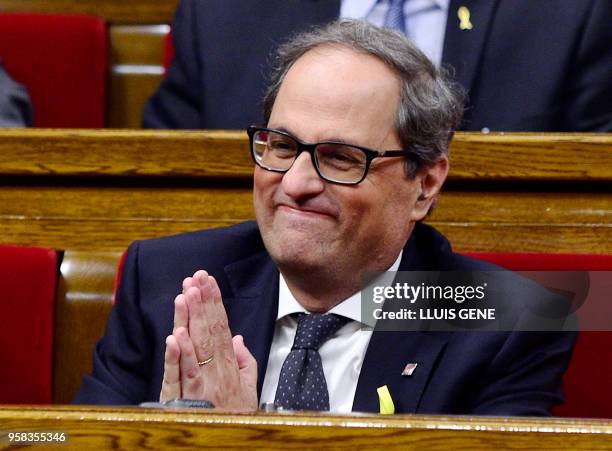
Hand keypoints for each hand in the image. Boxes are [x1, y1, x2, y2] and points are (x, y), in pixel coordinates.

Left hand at [159, 270, 257, 410]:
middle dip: (201, 302)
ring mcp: (199, 385)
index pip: (221, 326)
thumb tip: (237, 339)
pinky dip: (177, 357)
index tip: (208, 280)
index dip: (214, 302)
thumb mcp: (249, 390)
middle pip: (207, 331)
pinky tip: (174, 336)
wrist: (225, 443)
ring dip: (189, 320)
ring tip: (185, 295)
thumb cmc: (234, 417)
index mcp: (229, 366)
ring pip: (193, 347)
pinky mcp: (182, 400)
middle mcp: (215, 371)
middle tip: (195, 277)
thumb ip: (245, 362)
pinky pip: (179, 377)